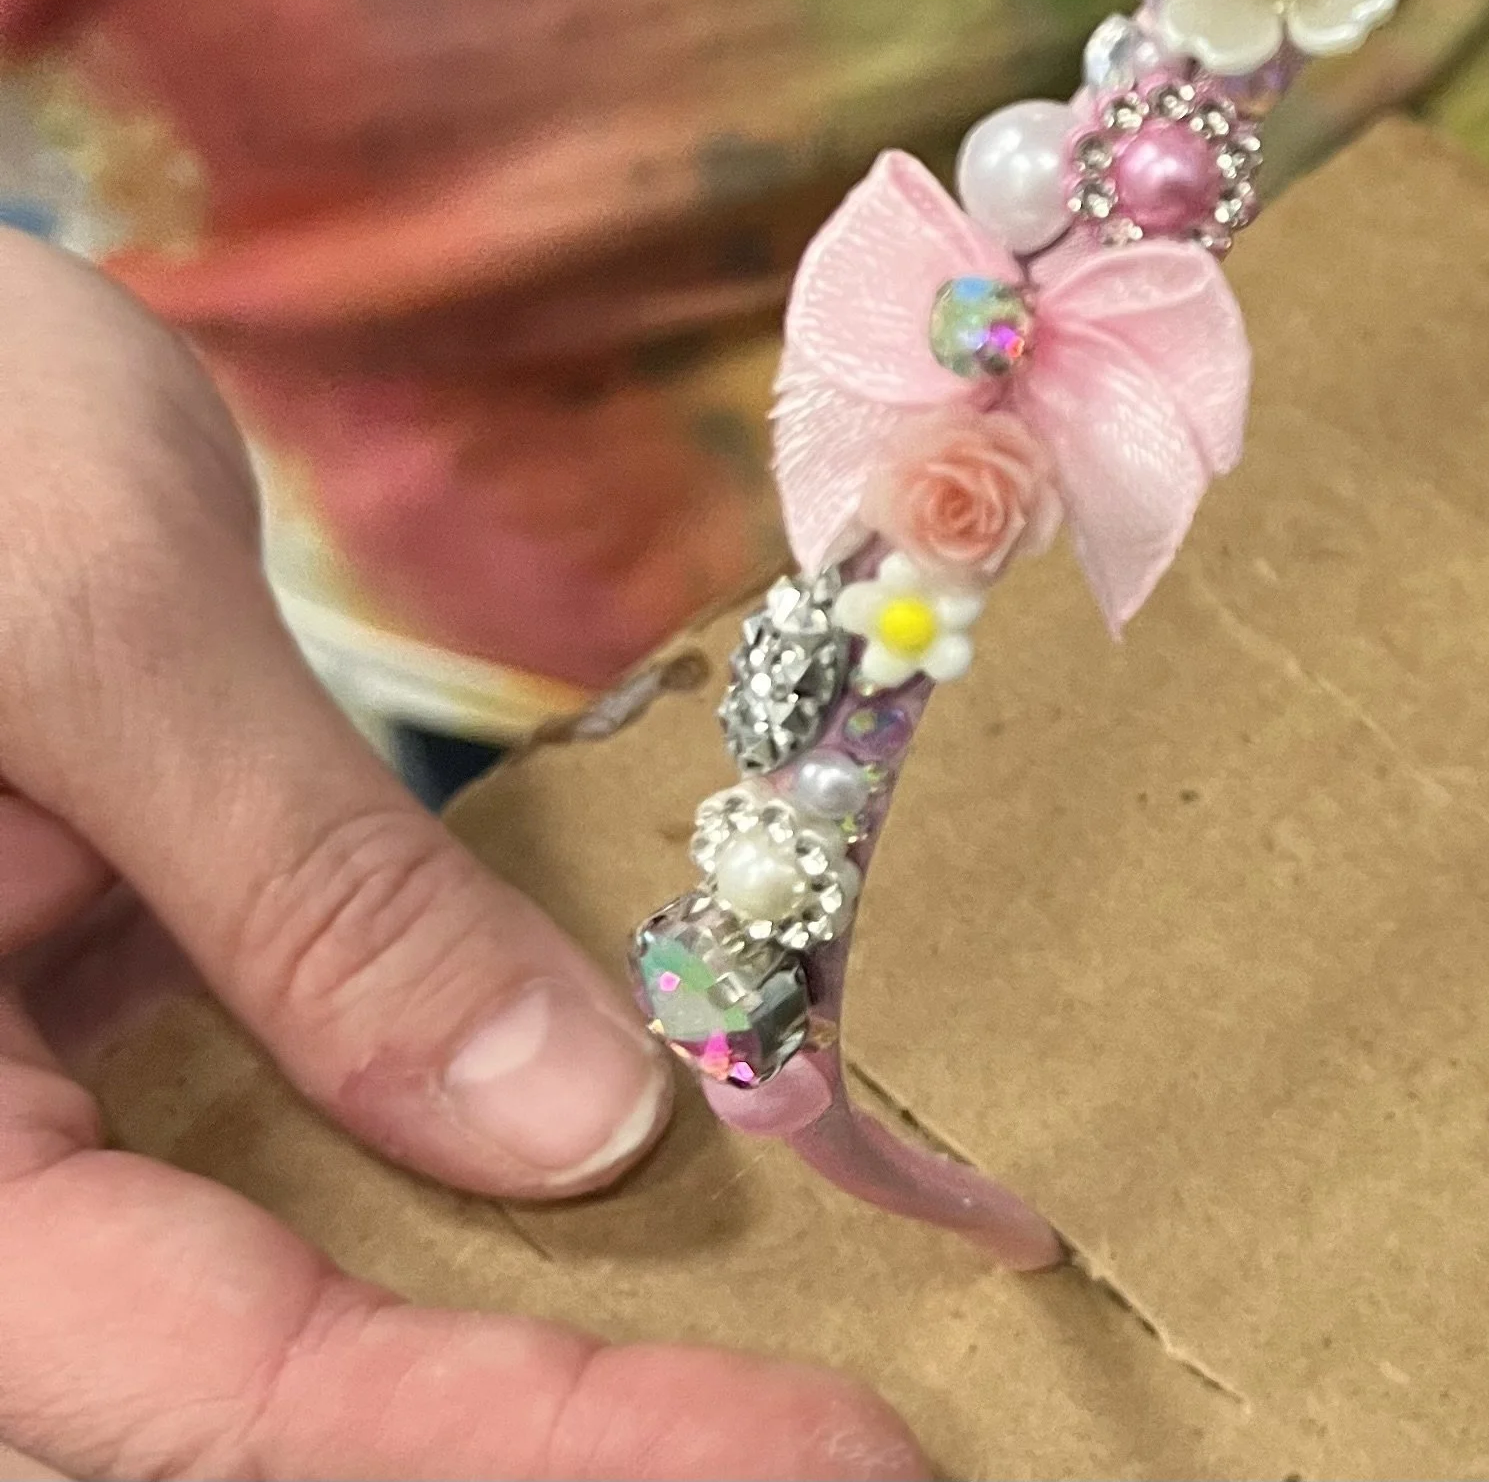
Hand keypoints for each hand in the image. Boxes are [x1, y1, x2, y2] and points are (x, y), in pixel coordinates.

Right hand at [0, 228, 923, 1481]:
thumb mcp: (99, 633)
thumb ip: (316, 900)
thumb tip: (572, 1128)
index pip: (235, 1382)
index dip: (541, 1440)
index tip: (833, 1445)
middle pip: (254, 1402)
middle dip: (546, 1431)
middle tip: (860, 1435)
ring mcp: (23, 1115)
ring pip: (268, 1314)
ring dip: (516, 1351)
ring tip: (772, 1354)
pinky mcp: (89, 1027)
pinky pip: (266, 1171)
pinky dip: (452, 1193)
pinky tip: (622, 1179)